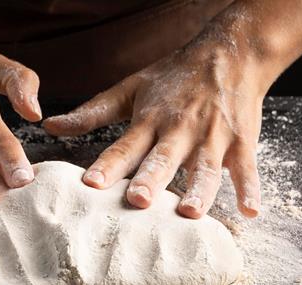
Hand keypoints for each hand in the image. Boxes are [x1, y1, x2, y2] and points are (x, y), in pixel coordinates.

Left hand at [44, 42, 263, 218]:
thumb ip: (92, 112)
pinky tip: (250, 210)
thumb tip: (50, 126)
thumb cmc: (174, 77)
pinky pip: (247, 167)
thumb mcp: (130, 88)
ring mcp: (213, 136)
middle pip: (163, 158)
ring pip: (205, 167)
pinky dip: (250, 187)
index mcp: (151, 119)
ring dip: (199, 190)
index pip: (125, 146)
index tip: (91, 185)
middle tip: (137, 200)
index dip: (108, 165)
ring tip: (190, 213)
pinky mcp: (242, 142)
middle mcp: (180, 130)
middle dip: (151, 179)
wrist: (230, 54)